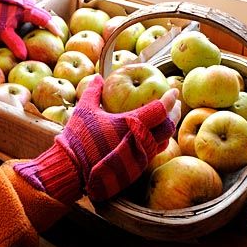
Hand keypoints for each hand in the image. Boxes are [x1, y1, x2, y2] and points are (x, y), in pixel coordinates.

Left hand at [0, 0, 61, 59]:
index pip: (44, 18)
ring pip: (38, 10)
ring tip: (48, 29)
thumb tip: (24, 57)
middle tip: (56, 33)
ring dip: (44, 19)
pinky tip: (35, 24)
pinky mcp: (19, 3)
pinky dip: (37, 17)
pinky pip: (33, 9)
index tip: (60, 35)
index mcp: (26, 9)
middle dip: (50, 23)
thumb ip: (15, 44)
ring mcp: (23, 1)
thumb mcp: (4, 32)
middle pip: (44, 13)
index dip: (53, 27)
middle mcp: (27, 3)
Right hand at [14, 75, 179, 203]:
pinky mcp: (136, 169)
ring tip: (166, 120)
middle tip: (175, 105)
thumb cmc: (79, 137)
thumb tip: (98, 77)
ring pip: (163, 142)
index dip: (169, 99)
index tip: (173, 91)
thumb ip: (93, 91)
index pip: (159, 110)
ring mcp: (139, 158)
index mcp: (131, 124)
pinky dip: (157, 142)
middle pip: (168, 127)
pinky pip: (153, 153)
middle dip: (173, 114)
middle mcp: (140, 141)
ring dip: (166, 130)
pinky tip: (152, 137)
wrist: (72, 169)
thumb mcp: (85, 110)